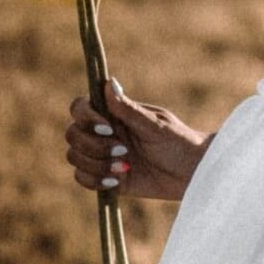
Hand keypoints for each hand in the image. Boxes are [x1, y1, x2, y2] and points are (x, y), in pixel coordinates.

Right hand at [64, 78, 210, 200]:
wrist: (191, 174)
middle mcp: (104, 132)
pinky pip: (82, 178)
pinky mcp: (105, 177)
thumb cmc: (179, 143)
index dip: (85, 117)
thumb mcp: (156, 126)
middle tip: (123, 150)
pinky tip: (118, 181)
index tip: (108, 128)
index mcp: (114, 114)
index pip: (80, 108)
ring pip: (75, 156)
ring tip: (125, 167)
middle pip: (73, 134)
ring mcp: (103, 155)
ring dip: (96, 164)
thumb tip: (108, 83)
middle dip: (94, 145)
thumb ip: (129, 109)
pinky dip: (95, 180)